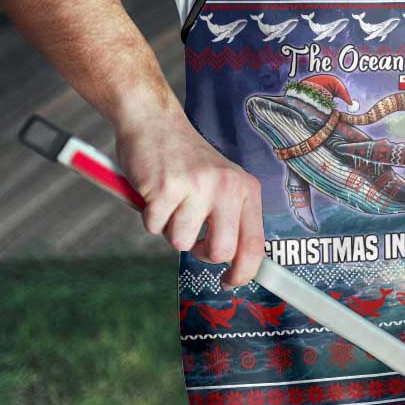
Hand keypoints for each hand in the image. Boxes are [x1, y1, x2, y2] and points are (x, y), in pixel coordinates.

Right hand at [115, 109, 264, 289]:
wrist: (154, 122)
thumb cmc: (186, 160)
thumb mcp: (222, 183)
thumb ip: (231, 217)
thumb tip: (236, 263)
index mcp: (246, 189)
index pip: (255, 243)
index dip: (244, 272)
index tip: (231, 282)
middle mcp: (227, 187)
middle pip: (221, 251)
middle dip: (201, 252)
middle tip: (192, 236)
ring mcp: (197, 186)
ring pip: (181, 242)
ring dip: (170, 228)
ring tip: (171, 200)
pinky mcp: (166, 187)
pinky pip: (154, 227)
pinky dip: (149, 217)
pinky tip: (154, 192)